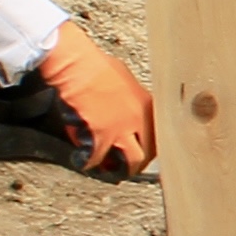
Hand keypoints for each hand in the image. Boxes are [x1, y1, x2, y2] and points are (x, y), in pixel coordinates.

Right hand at [39, 26, 157, 176]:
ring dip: (119, 169)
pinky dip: (88, 162)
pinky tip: (83, 161)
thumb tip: (126, 104)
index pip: (158, 135)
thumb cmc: (95, 65)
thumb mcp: (124, 78)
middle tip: (126, 168)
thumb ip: (130, 97)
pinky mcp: (101, 135)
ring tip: (107, 170)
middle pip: (148, 152)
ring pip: (130, 161)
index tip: (142, 153)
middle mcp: (139, 119)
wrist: (77, 64)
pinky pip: (97, 158)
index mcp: (146, 105)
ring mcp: (122, 129)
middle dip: (137, 163)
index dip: (149, 148)